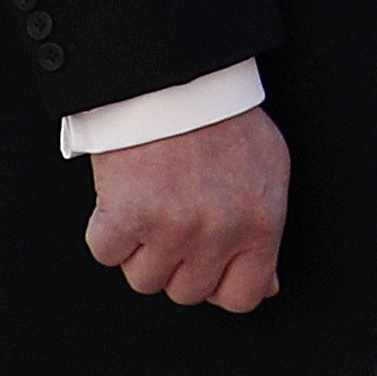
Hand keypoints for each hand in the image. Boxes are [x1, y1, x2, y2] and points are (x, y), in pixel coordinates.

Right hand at [83, 105, 288, 311]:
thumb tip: (266, 286)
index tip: (209, 266)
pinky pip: (107, 253)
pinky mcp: (124, 217)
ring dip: (142, 249)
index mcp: (260, 224)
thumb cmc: (223, 118)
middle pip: (188, 292)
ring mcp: (169, 229)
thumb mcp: (269, 169)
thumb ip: (266, 231)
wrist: (176, 78)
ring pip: (145, 280)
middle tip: (177, 219)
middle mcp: (217, 234)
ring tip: (153, 203)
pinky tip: (125, 196)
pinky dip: (108, 230)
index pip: (242, 297)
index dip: (221, 285)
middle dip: (179, 263)